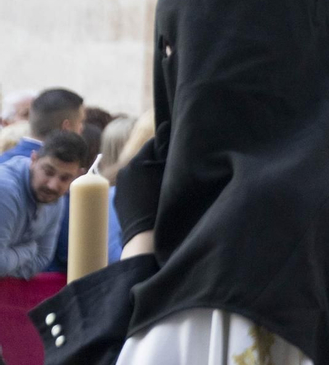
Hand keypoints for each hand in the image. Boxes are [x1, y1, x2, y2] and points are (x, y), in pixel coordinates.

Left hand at [114, 125, 166, 245]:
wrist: (144, 234)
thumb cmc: (161, 202)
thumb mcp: (169, 174)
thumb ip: (166, 153)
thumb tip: (166, 130)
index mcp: (138, 161)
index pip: (153, 142)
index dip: (165, 145)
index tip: (175, 151)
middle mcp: (125, 169)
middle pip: (144, 157)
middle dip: (155, 160)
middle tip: (170, 169)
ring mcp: (119, 185)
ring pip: (137, 172)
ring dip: (147, 174)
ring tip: (159, 185)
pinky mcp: (117, 198)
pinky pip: (131, 186)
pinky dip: (139, 187)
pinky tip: (149, 197)